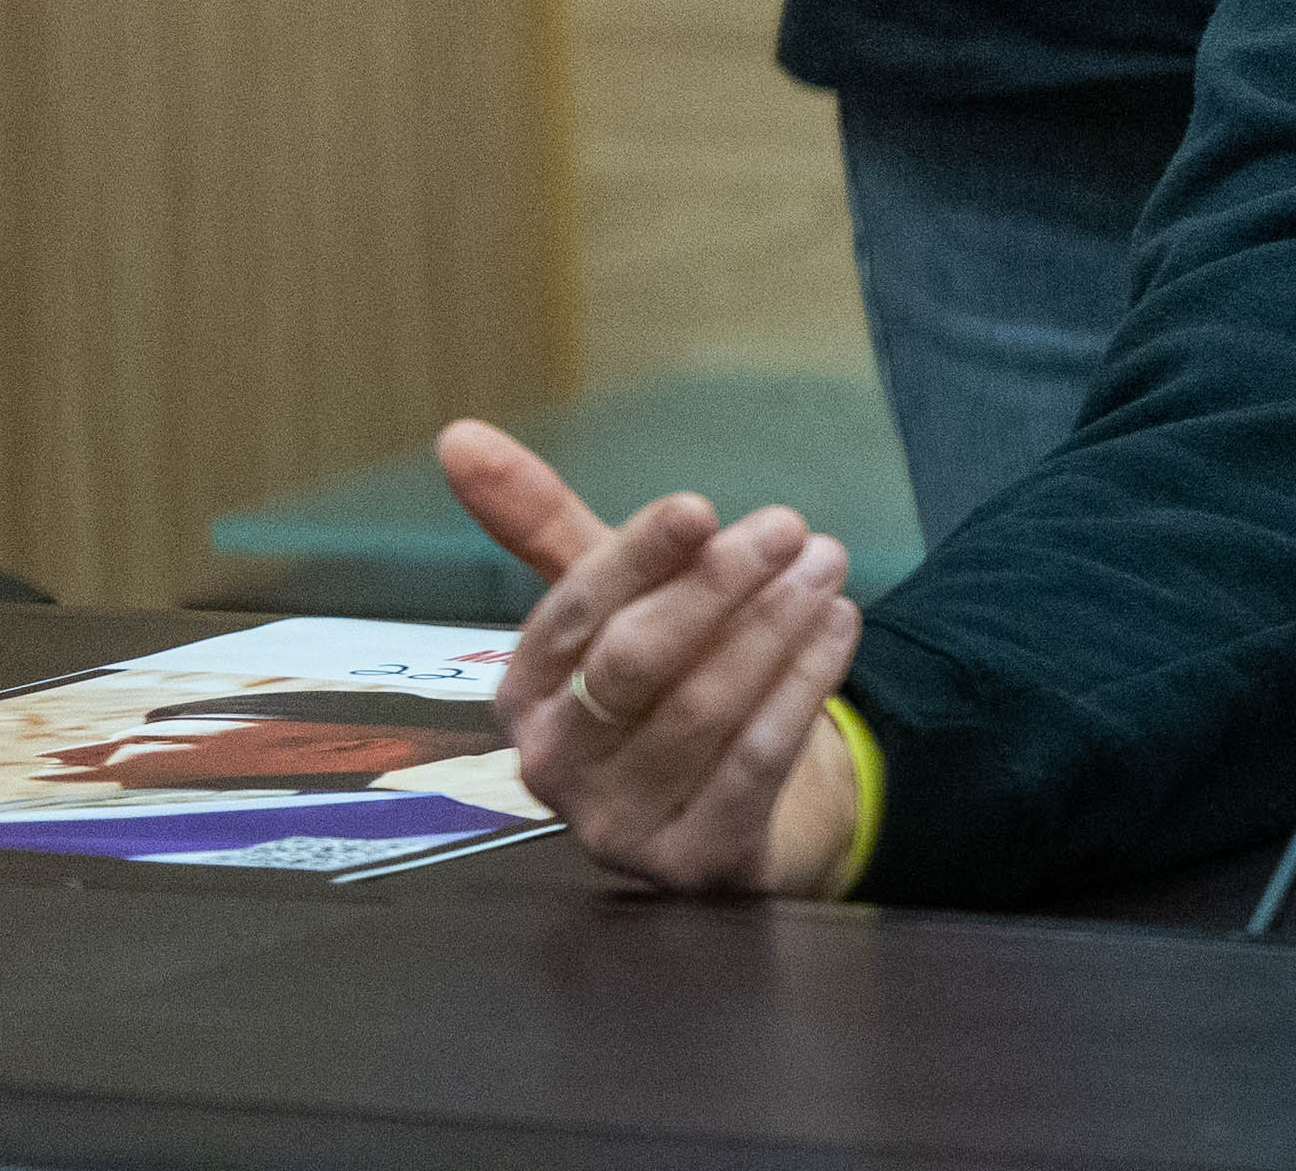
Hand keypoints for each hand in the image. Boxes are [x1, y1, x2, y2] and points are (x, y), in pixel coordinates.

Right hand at [443, 417, 861, 896]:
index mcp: (525, 695)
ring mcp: (620, 825)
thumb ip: (537, 522)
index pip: (571, 616)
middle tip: (790, 527)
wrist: (742, 810)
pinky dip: (805, 684)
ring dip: (777, 626)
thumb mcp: (608, 601)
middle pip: (635, 664)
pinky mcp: (694, 863)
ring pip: (704, 710)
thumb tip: (455, 433)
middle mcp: (554, 766)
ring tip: (828, 565)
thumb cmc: (660, 683)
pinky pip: (757, 761)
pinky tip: (840, 626)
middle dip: (717, 587)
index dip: (635, 560)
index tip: (699, 507)